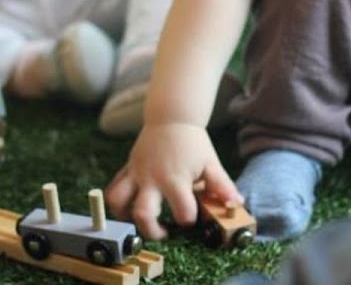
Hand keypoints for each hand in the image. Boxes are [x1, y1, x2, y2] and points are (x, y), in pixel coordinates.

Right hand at [105, 122, 241, 240]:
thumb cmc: (192, 142)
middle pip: (143, 215)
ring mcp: (136, 174)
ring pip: (118, 201)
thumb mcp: (211, 163)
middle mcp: (151, 179)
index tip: (193, 218)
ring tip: (139, 222)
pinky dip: (117, 201)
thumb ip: (222, 185)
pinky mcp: (127, 169)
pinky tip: (128, 208)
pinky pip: (114, 187)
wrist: (171, 117)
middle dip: (152, 232)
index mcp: (174, 179)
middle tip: (164, 233)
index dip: (190, 220)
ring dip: (126, 217)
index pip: (182, 212)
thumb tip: (236, 203)